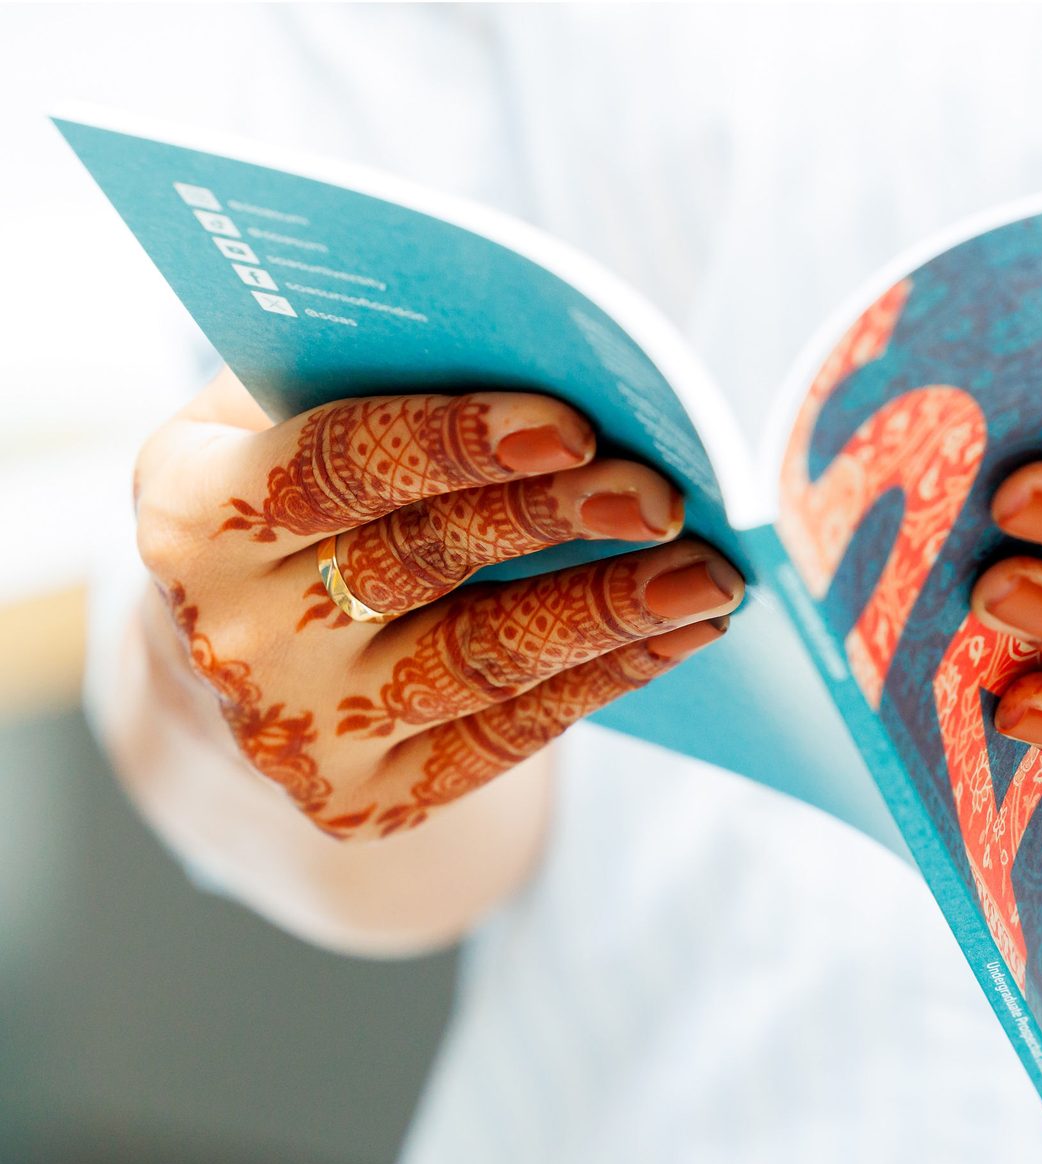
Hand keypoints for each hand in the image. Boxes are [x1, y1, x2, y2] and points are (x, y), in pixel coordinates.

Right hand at [135, 371, 741, 840]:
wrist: (251, 655)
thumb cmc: (309, 496)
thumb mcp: (294, 418)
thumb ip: (378, 378)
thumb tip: (559, 351)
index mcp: (195, 505)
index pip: (337, 463)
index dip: (456, 443)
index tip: (572, 426)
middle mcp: (229, 629)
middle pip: (420, 564)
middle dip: (555, 523)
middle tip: (666, 498)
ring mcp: (294, 728)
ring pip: (482, 659)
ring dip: (611, 613)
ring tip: (710, 577)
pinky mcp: (364, 797)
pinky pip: (510, 733)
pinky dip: (608, 677)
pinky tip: (682, 632)